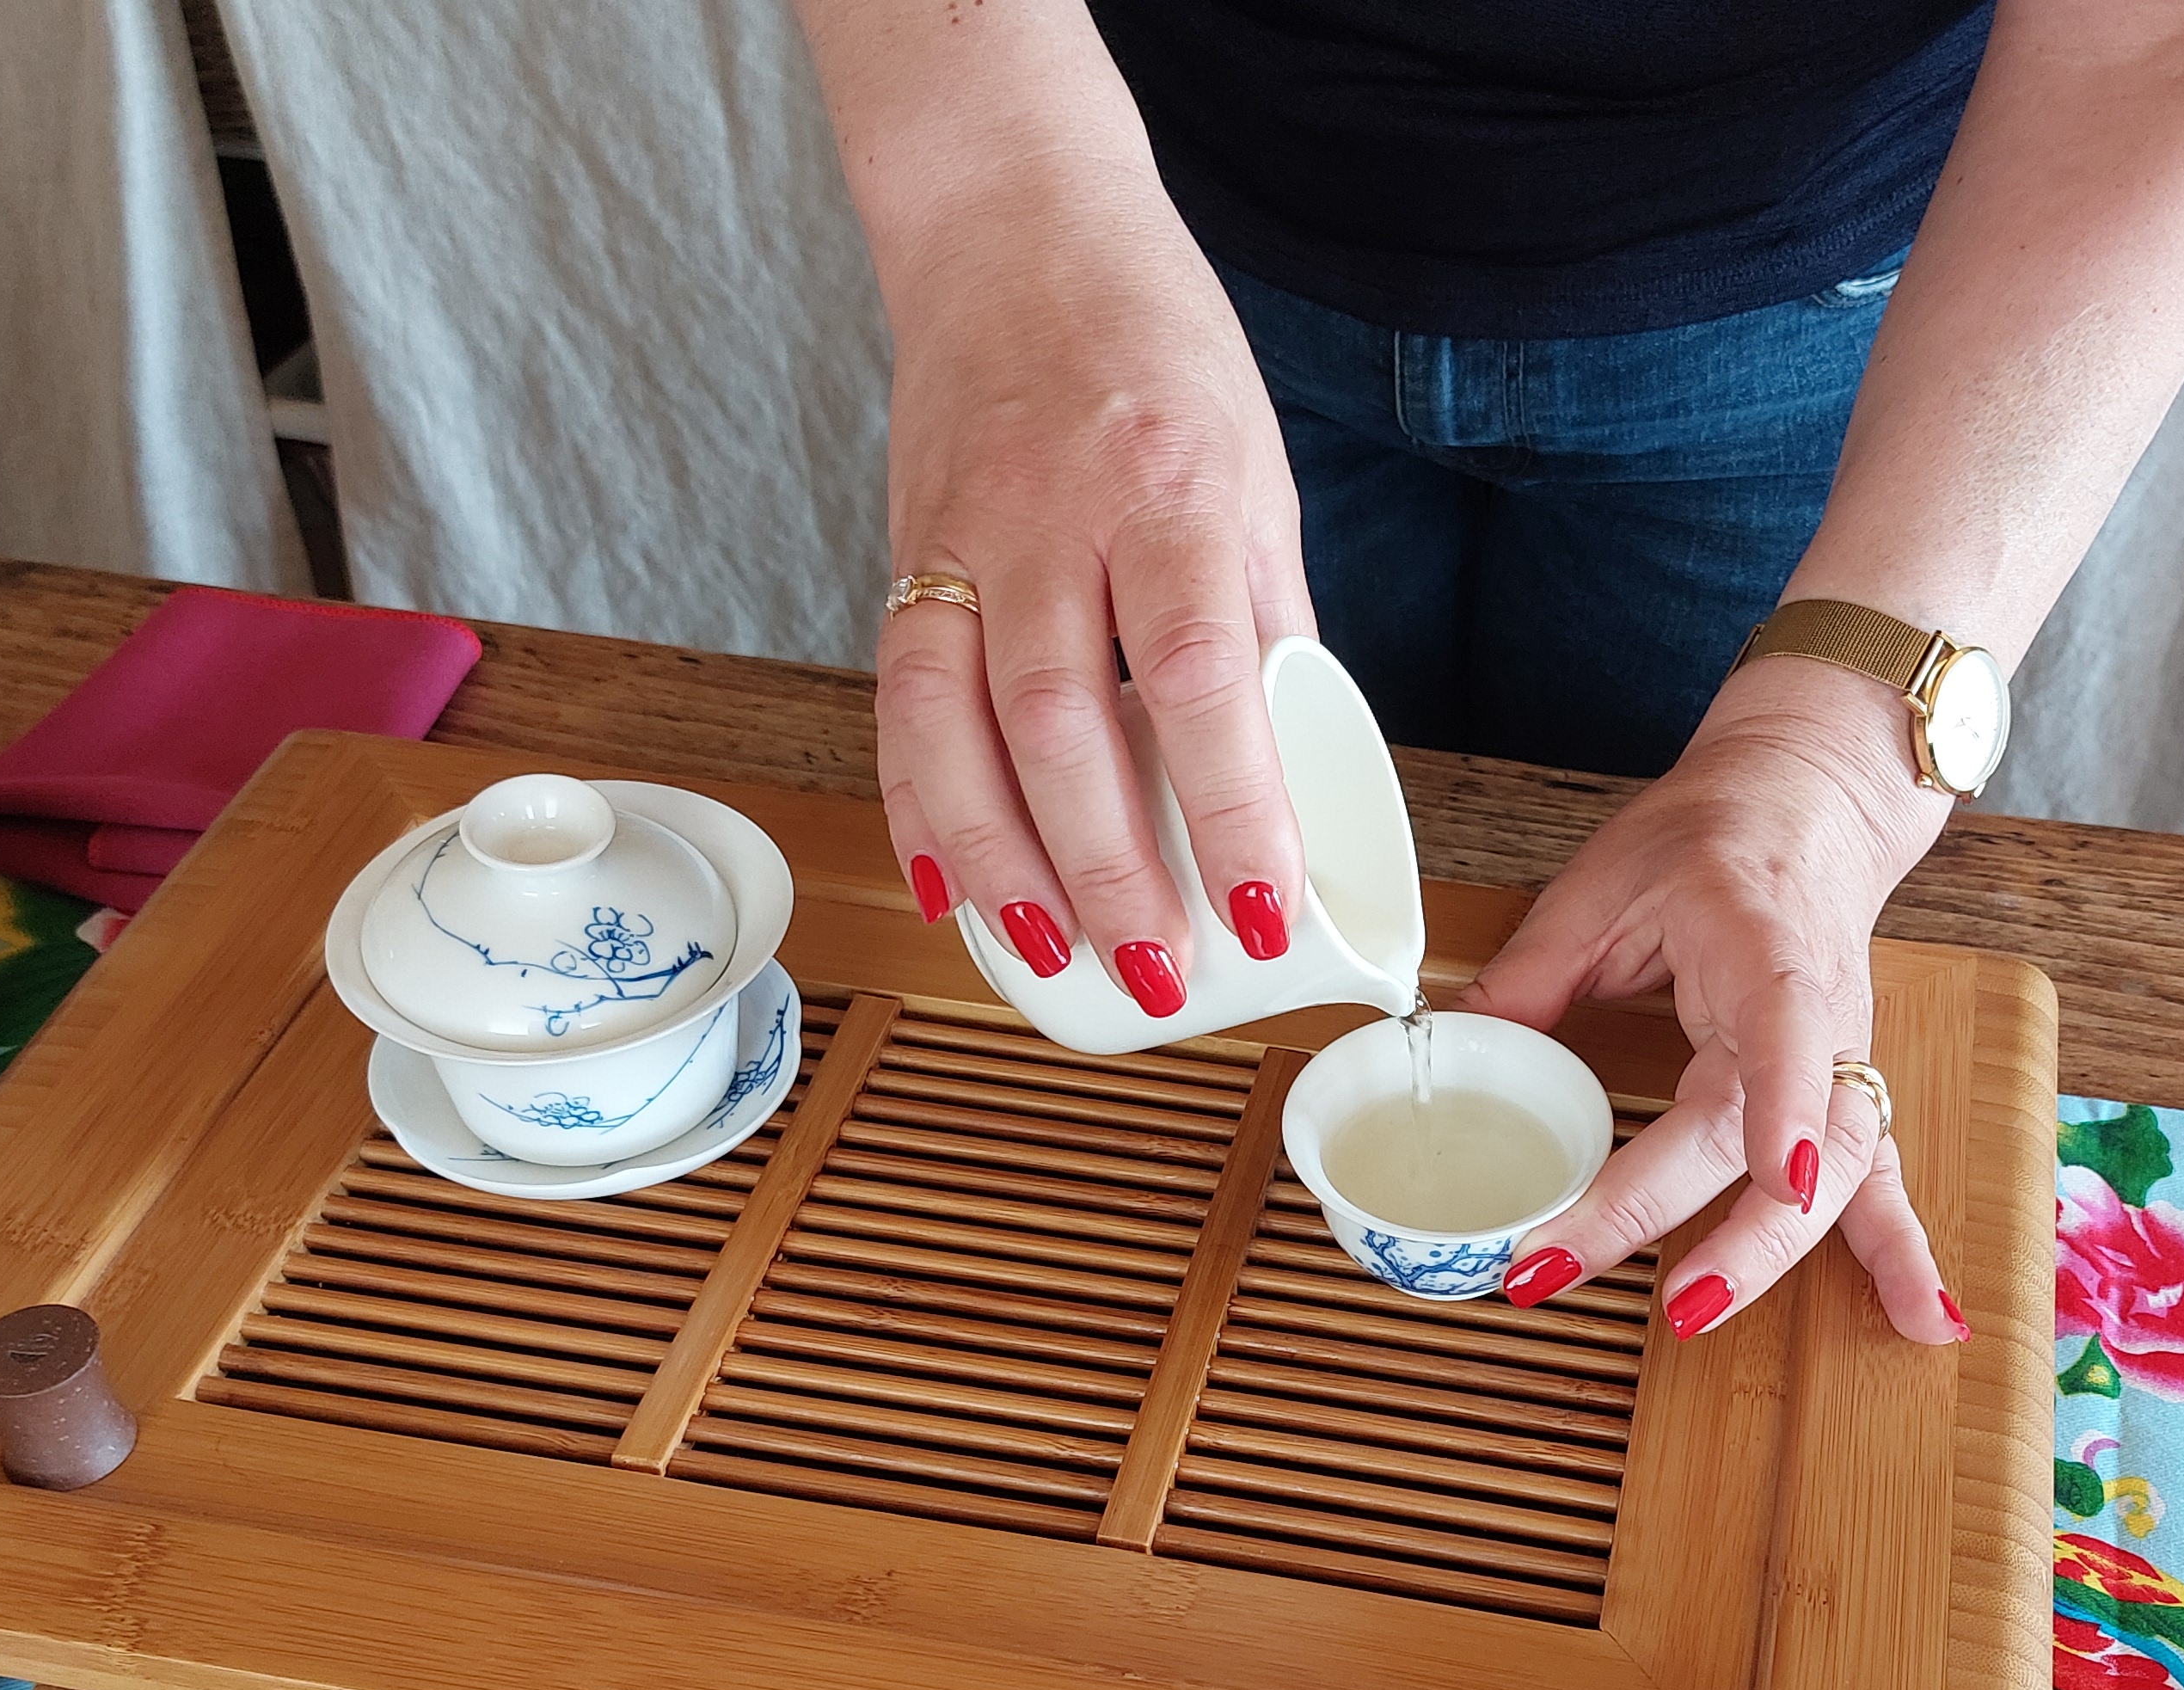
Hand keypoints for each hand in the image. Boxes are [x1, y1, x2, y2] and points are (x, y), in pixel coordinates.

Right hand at [871, 181, 1313, 1017]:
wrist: (1011, 227)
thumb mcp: (1254, 468)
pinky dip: (921, 807)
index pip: (1198, 670)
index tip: (1265, 908)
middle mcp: (1054, 510)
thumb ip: (1262, 618)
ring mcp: (963, 533)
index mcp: (1173, 485)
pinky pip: (897, 703)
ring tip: (1054, 952)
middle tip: (1158, 968)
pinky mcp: (901, 552)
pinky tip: (955, 887)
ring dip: (1004, 859)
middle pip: (1064, 718)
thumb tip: (1286, 771)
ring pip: (959, 725)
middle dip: (1109, 864)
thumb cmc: (1154, 347)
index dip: (1228, 803)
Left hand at [1446, 658, 1970, 1343]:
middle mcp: (1822, 1022)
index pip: (1786, 1035)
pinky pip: (1879, 1182)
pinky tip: (1926, 1325)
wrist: (1806, 806)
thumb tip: (1454, 1045)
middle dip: (1722, 1228)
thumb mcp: (1606, 882)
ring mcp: (1841, 1065)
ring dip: (1779, 1259)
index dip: (1787, 1106)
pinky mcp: (1845, 1094)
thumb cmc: (1714, 839)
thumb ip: (1535, 971)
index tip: (1775, 1174)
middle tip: (1633, 1287)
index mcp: (1769, 952)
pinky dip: (1899, 1254)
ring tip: (1702, 1314)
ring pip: (1840, 1178)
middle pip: (1789, 1145)